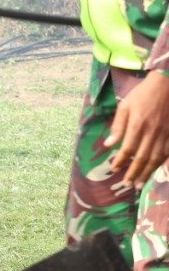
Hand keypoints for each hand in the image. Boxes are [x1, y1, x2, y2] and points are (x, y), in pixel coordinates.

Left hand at [106, 72, 168, 189]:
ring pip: (156, 158)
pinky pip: (167, 153)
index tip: (114, 168)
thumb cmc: (142, 95)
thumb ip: (117, 126)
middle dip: (134, 173)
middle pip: (143, 157)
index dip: (121, 160)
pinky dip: (160, 164)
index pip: (128, 148)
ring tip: (140, 184)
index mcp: (138, 125)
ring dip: (148, 173)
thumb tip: (108, 145)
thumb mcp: (125, 106)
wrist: (167, 86)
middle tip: (128, 184)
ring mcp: (165, 134)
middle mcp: (152, 132)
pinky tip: (154, 171)